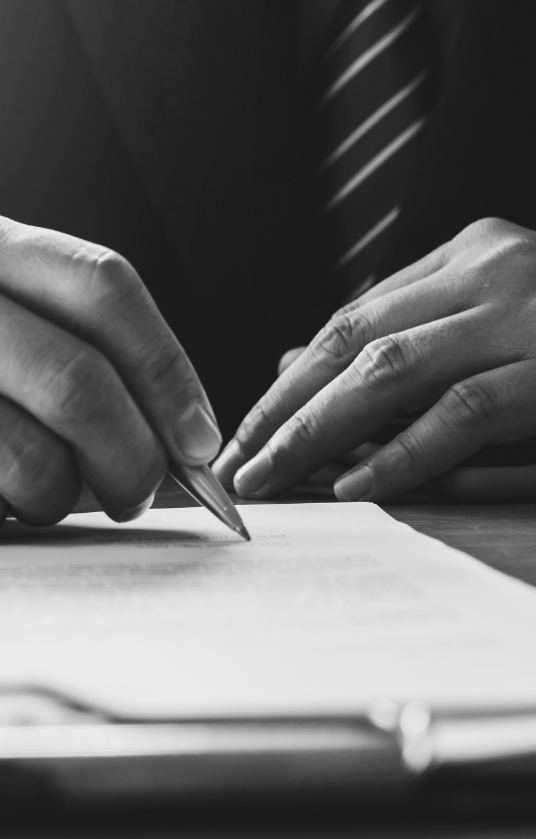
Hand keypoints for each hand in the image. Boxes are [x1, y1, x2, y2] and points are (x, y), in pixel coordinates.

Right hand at [0, 217, 220, 525]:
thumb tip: (180, 436)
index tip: (199, 438)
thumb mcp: (10, 315)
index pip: (103, 288)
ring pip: (30, 459)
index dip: (167, 370)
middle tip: (134, 492)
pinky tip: (2, 499)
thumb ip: (73, 347)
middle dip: (131, 458)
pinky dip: (9, 513)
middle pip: (78, 381)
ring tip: (50, 495)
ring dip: (62, 498)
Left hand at [213, 218, 535, 502]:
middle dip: (284, 408)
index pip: (353, 320)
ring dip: (318, 431)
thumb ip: (400, 339)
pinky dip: (401, 453)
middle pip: (356, 341)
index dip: (291, 382)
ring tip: (270, 477)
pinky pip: (461, 414)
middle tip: (239, 463)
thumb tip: (290, 362)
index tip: (249, 432)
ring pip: (391, 369)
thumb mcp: (486, 324)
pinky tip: (353, 485)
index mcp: (467, 256)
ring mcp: (521, 315)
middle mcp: (486, 272)